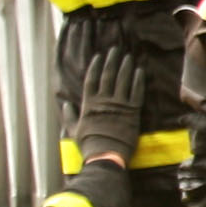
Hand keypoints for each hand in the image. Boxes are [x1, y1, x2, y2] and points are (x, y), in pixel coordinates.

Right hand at [70, 53, 146, 168]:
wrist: (106, 156)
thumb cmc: (89, 145)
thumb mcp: (73, 130)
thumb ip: (69, 116)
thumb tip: (66, 104)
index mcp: (89, 104)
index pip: (92, 79)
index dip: (96, 66)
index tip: (99, 56)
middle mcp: (104, 101)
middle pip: (108, 75)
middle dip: (112, 61)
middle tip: (116, 50)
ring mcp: (119, 105)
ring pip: (123, 81)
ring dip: (126, 67)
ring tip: (128, 56)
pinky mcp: (132, 112)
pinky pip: (136, 92)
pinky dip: (138, 81)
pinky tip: (140, 71)